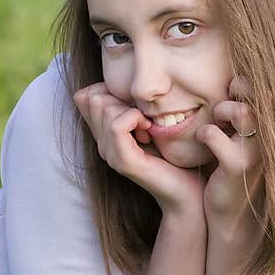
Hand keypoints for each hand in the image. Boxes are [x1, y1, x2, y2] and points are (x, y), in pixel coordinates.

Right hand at [73, 82, 205, 220]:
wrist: (189, 192)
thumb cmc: (175, 156)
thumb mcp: (150, 122)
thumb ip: (133, 105)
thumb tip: (120, 82)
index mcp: (105, 135)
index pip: (84, 96)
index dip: (107, 90)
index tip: (133, 105)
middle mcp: (102, 144)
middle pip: (94, 98)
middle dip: (121, 98)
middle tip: (143, 119)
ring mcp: (110, 154)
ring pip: (104, 108)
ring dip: (131, 108)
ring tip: (147, 127)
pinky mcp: (123, 162)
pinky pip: (117, 125)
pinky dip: (136, 118)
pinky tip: (148, 130)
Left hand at [195, 76, 263, 228]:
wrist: (231, 210)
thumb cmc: (233, 161)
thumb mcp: (244, 133)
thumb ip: (246, 106)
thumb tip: (239, 78)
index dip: (253, 80)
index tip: (237, 88)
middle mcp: (273, 137)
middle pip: (263, 93)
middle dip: (240, 88)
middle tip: (228, 98)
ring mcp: (256, 153)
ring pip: (243, 112)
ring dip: (223, 110)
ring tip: (217, 120)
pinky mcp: (236, 166)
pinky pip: (214, 135)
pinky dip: (204, 133)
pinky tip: (203, 140)